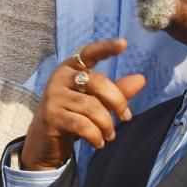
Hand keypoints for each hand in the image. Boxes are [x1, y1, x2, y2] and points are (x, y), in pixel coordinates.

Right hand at [20, 38, 145, 170]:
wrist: (44, 141)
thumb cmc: (72, 115)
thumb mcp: (94, 101)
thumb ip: (116, 91)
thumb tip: (141, 79)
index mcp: (71, 68)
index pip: (89, 53)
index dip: (106, 48)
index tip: (124, 44)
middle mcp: (60, 77)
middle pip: (97, 82)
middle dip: (118, 102)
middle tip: (126, 118)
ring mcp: (54, 96)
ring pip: (91, 107)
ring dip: (107, 124)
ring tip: (110, 135)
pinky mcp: (51, 116)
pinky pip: (82, 125)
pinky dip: (95, 136)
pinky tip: (99, 143)